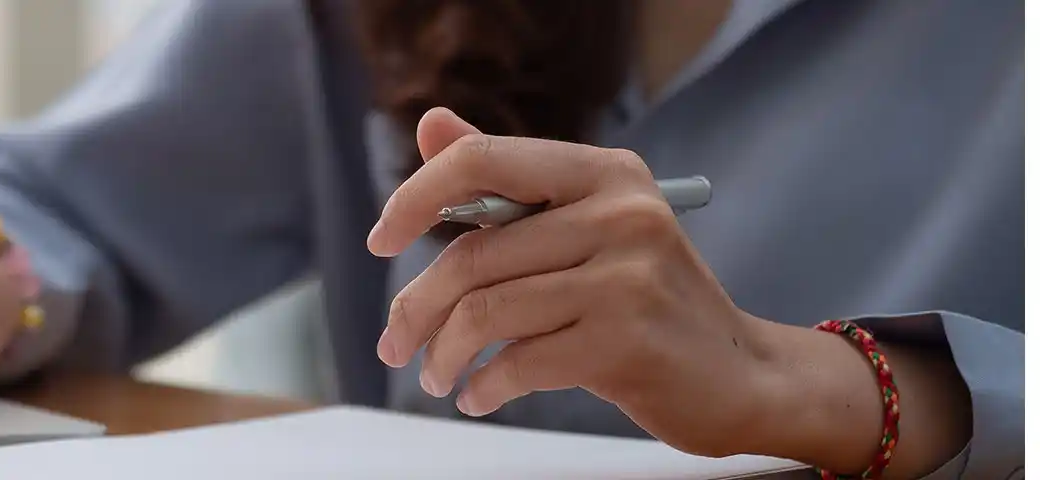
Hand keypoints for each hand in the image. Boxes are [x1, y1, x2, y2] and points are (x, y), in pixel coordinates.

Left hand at [367, 108, 789, 457]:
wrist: (740, 373)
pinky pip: (517, 363)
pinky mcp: (626, 341)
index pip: (482, 161)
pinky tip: (479, 397)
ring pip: (485, 313)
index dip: (416, 197)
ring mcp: (627, 277)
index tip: (382, 238)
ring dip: (444, 355)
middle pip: (472, 255)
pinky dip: (484, 387)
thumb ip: (507, 183)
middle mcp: (620, 213)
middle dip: (417, 307)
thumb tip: (432, 125)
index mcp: (604, 172)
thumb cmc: (646, 299)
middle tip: (396, 342)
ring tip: (437, 376)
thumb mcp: (586, 226)